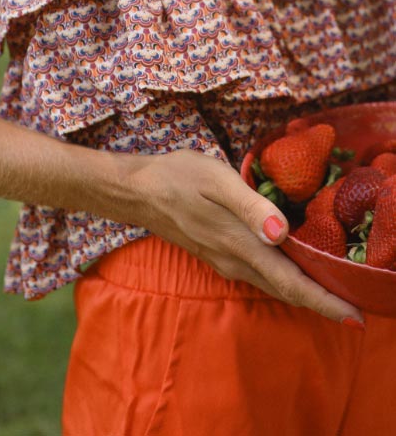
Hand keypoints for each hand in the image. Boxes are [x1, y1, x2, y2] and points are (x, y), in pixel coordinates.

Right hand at [129, 148, 363, 325]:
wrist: (138, 191)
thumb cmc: (179, 177)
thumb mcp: (217, 180)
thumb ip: (251, 206)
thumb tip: (282, 234)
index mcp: (240, 244)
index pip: (291, 282)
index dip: (325, 301)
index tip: (355, 316)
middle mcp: (234, 261)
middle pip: (285, 290)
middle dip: (322, 302)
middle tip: (356, 308)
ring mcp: (224, 261)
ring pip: (272, 285)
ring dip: (304, 292)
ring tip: (333, 289)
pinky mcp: (217, 255)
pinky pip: (258, 275)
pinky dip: (283, 278)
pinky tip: (292, 266)